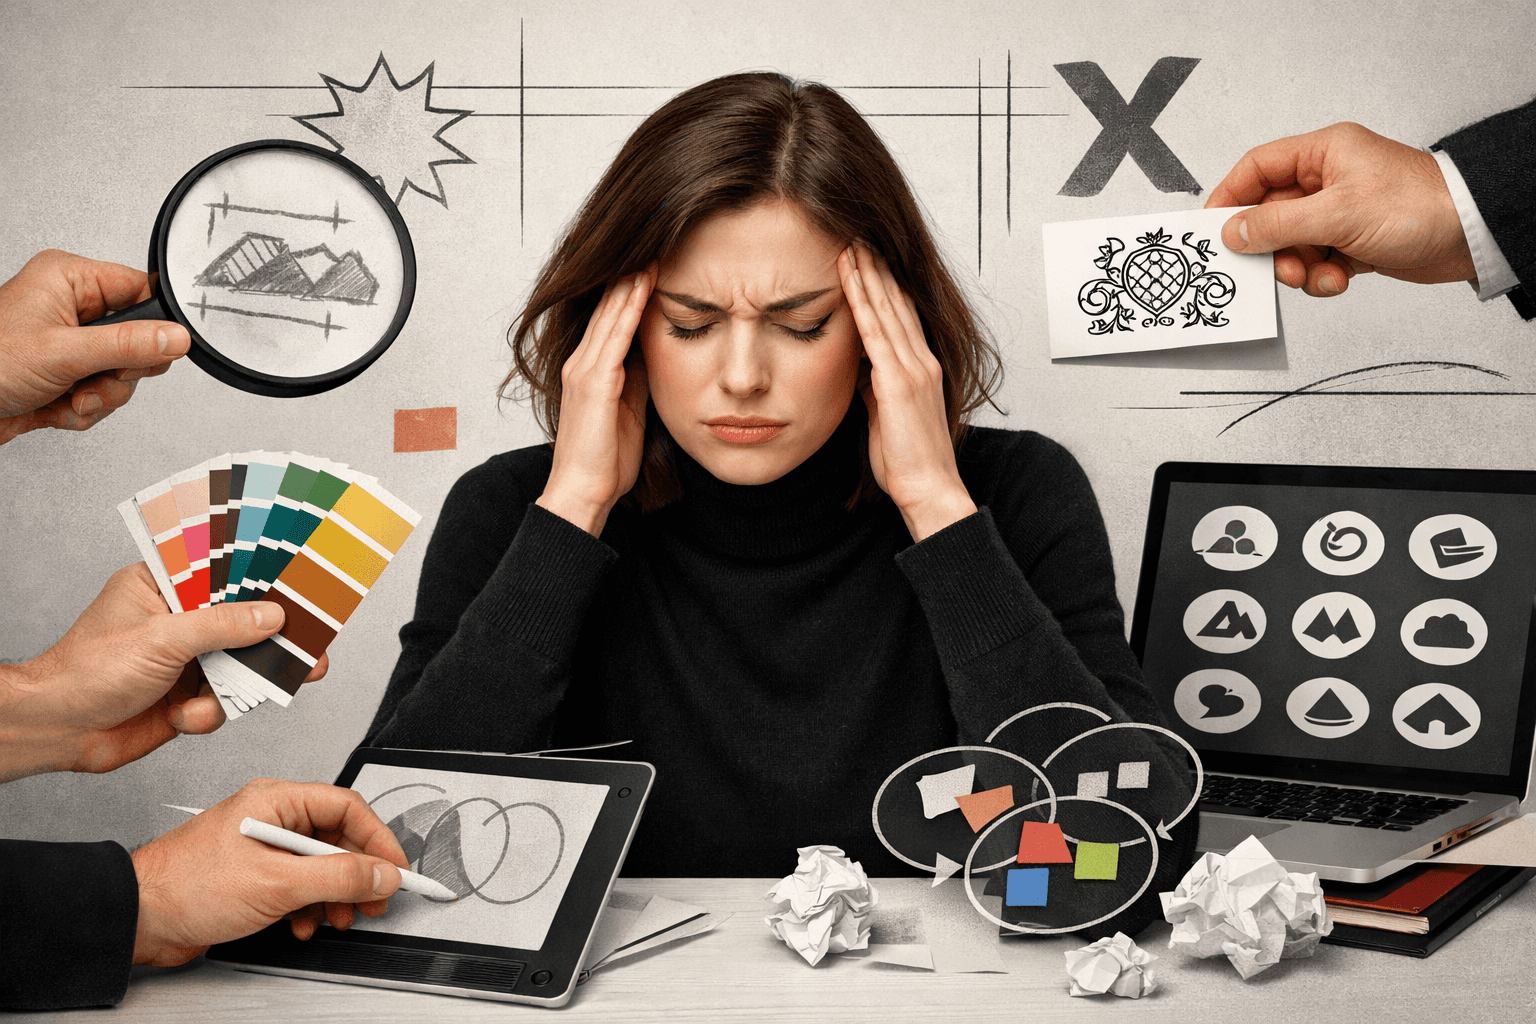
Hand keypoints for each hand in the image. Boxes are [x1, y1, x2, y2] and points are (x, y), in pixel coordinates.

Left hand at [0, 249, 190, 444]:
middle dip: (120, 373)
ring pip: (122, 374)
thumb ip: (125, 346)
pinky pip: (103, 393)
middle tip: (96, 378)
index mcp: (69, 280)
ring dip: (101, 396)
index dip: (152, 326)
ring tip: (69, 398)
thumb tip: (175, 337)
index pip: (140, 292)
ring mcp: (70, 343)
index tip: (145, 352)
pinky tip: (57, 407)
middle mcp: (72, 308)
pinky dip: (85, 409)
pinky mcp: (66, 373)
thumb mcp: (62, 353)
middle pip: (138, 340)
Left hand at [0, 563, 328, 781]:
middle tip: (308, 646)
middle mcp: (177, 619)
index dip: (264, 576)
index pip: (224, 570)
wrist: (57, 733)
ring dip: (241, 684)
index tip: (300, 581)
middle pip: (242, 620)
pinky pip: (225, 699)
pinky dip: (211, 712)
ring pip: (240, 664)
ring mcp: (185, 657)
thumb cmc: (85, 673)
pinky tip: (184, 714)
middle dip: (272, 638)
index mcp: (163, 586)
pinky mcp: (188, 694)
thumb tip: (270, 616)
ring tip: (254, 690)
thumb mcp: (161, 639)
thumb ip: (221, 626)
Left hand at [129, 778, 407, 965]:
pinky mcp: (255, 874)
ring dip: (335, 895)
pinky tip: (304, 924)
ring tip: (339, 917)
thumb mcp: (277, 882)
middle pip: (338, 838)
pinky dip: (310, 906)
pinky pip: (300, 884)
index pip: (348, 808)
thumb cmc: (186, 886)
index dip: (379, 839)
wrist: (138, 918)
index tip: (397, 869)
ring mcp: (263, 847)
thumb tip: (382, 874)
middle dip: (359, 874)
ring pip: (321, 865)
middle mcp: (273, 818)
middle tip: (375, 900)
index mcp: (277, 800)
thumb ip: (338, 876)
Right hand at [535, 270, 653, 535]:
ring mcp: (585, 370)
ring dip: (631, 280)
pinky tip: (643, 286)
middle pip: (608, 305)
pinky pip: (614, 338)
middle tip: (653, 238)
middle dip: (630, 272)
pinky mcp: (594, 383)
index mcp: (590, 367)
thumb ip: (638, 377)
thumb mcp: (630, 407)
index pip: (611, 315)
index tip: (654, 258)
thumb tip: (657, 351)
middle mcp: (582, 361)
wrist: (584, 491)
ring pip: (610, 314)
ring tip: (653, 249)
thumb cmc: (607, 458)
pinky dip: (629, 309)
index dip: (630, 286)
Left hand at [838, 245, 976, 541]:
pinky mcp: (900, 382)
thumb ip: (874, 388)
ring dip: (867, 274)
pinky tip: (849, 281)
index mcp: (920, 368)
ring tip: (851, 244)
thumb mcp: (885, 416)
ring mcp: (913, 368)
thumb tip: (857, 371)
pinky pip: (876, 334)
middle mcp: (921, 360)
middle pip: (896, 302)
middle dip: (877, 267)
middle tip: (858, 233)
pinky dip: (862, 303)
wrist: (928, 487)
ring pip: (886, 310)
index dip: (884, 284)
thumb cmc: (907, 460)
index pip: (900, 315)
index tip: (868, 257)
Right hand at [1205, 123, 1474, 296]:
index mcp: (1323, 153)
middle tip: (1277, 266)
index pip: (1258, 167)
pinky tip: (1340, 278)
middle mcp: (1328, 179)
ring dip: (1299, 266)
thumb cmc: (1419, 206)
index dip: (1231, 197)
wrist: (1470, 234)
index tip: (1215, 229)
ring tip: (1319, 274)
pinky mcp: (1352, 240)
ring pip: (1292, 243)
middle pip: (1271, 214)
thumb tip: (1233, 231)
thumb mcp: (1336, 214)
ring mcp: (1340, 211)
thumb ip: (1276, 224)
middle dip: (1272, 247)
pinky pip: (1316, 260)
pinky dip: (1322, 276)